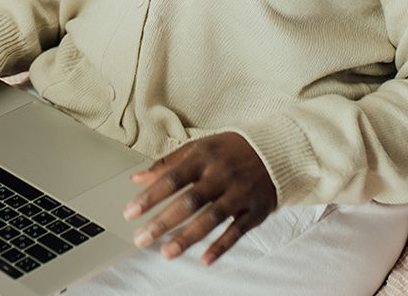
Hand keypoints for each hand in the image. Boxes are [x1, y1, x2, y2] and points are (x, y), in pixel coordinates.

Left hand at [121, 132, 276, 265]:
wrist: (277, 150)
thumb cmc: (230, 150)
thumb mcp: (199, 148)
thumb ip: (167, 164)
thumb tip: (136, 179)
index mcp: (203, 158)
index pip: (172, 179)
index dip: (150, 197)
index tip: (130, 213)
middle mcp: (221, 175)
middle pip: (189, 201)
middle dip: (163, 222)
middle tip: (141, 239)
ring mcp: (240, 193)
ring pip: (212, 218)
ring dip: (188, 237)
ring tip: (167, 252)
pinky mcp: (256, 210)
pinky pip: (237, 231)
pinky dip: (221, 246)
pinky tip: (204, 259)